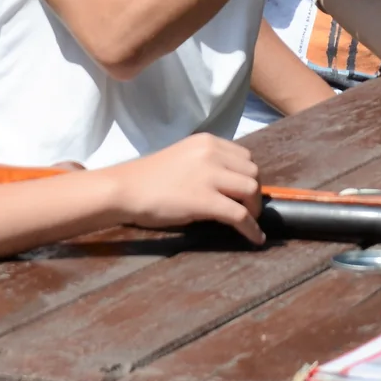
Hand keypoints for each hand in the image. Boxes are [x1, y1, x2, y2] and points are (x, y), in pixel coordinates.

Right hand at [108, 134, 262, 243]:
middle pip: (253, 172)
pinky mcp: (206, 200)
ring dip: (254, 208)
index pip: (244, 157)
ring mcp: (210, 176)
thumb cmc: (148, 178)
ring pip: (251, 190)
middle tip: (247, 208)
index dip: (248, 177)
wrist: (125, 190)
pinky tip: (255, 238)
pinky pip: (240, 215)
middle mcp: (212, 153)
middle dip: (254, 193)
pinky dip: (252, 229)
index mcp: (207, 142)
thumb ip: (208, 165)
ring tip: (248, 221)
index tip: (244, 192)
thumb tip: (231, 186)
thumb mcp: (184, 159)